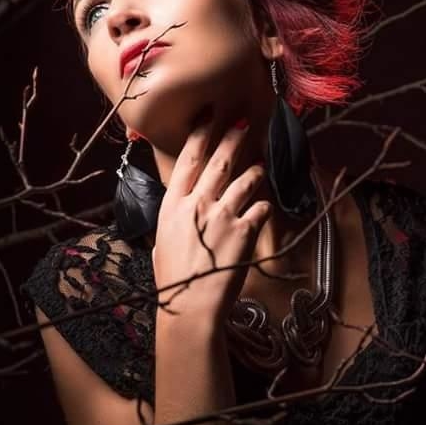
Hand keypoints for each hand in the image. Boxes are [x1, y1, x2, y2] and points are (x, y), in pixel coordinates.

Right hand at [152, 117, 270, 324]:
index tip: (208, 118)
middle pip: (220, 162)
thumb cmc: (173, 280)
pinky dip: (264, 206)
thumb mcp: (161, 244)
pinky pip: (261, 208)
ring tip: (260, 166)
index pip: (188, 160)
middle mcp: (198, 204)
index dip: (200, 135)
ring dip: (255, 170)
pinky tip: (263, 209)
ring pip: (246, 180)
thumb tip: (178, 215)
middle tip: (244, 123)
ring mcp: (223, 215)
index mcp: (173, 205)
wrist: (190, 306)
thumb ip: (173, 223)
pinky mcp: (245, 230)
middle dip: (234, 138)